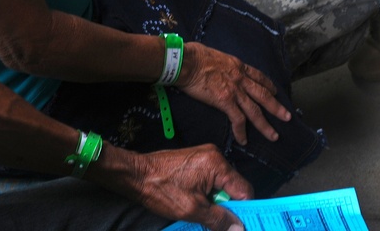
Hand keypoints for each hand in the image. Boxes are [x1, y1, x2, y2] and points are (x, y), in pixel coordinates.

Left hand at [124, 145, 250, 230]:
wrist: (135, 175)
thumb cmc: (160, 189)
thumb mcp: (192, 210)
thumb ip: (219, 219)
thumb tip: (239, 228)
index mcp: (217, 164)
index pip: (244, 190)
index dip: (243, 210)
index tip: (238, 225)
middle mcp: (215, 156)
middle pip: (234, 187)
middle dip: (226, 207)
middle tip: (214, 221)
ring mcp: (206, 157)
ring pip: (222, 185)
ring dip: (216, 202)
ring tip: (200, 211)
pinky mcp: (197, 161)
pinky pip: (212, 180)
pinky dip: (208, 194)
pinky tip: (196, 203)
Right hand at [176, 42, 291, 144]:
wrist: (187, 62)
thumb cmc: (195, 56)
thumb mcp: (216, 56)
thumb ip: (222, 65)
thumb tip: (217, 68)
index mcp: (238, 66)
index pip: (258, 77)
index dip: (268, 85)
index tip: (275, 92)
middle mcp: (241, 78)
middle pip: (263, 95)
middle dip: (276, 107)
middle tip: (287, 117)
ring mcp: (235, 91)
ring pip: (255, 111)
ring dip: (265, 125)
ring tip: (274, 136)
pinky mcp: (225, 101)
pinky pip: (237, 120)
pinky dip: (241, 132)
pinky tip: (243, 141)